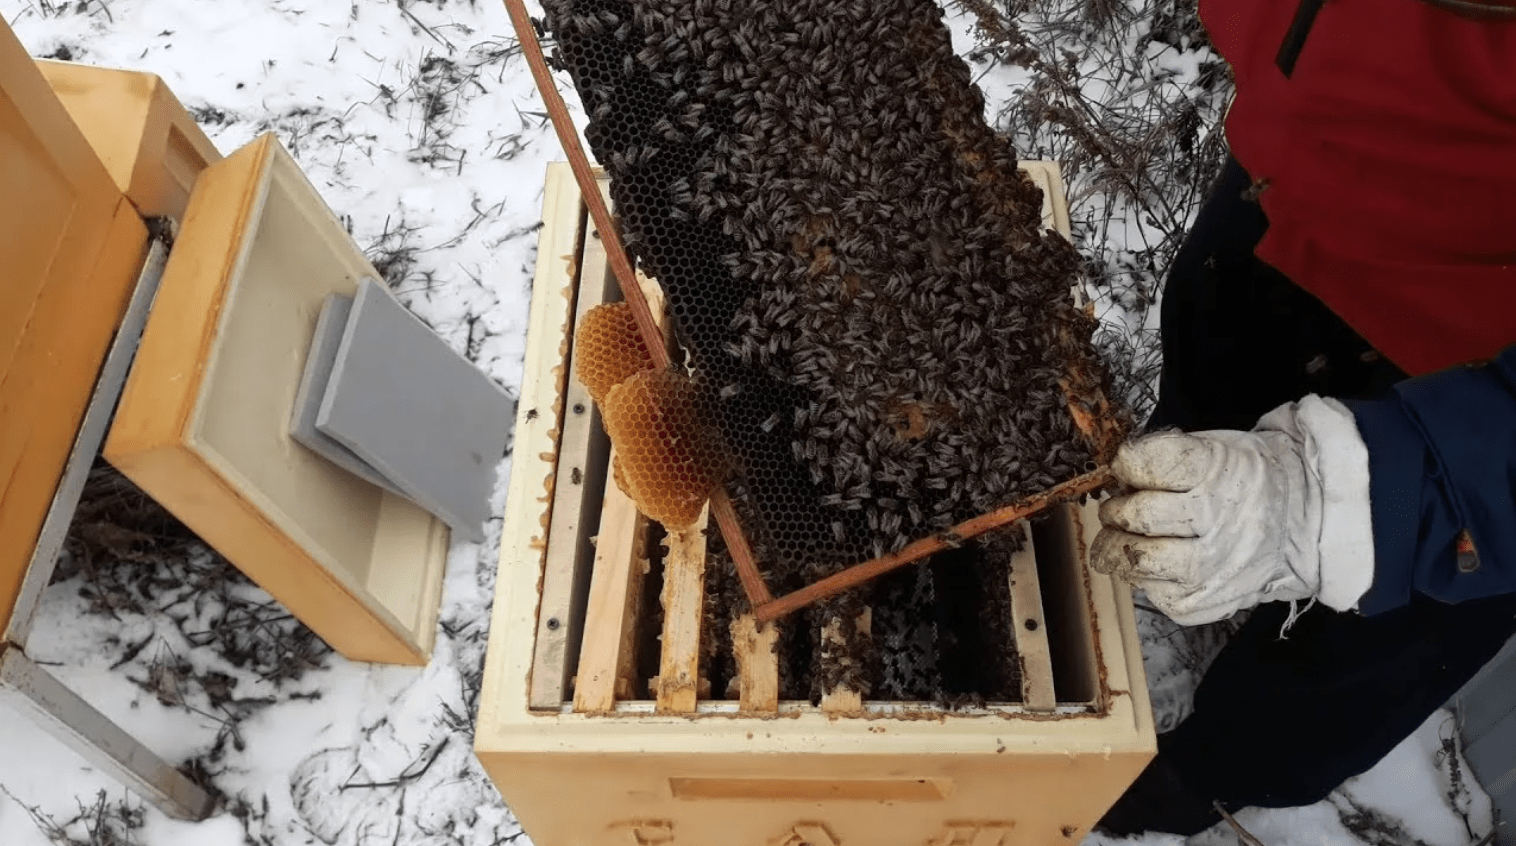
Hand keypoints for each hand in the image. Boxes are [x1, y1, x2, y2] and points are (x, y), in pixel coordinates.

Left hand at [1091, 396, 1375, 624]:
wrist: (1299, 522)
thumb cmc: (1241, 481)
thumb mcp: (1213, 449)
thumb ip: (1161, 460)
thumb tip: (1113, 478)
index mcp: (1219, 471)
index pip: (1151, 465)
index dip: (1127, 464)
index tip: (1125, 467)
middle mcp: (1219, 521)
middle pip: (1139, 516)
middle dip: (1117, 510)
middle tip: (1120, 508)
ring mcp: (1214, 567)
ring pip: (1138, 560)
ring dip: (1115, 548)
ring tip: (1123, 537)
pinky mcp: (1202, 602)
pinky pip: (1151, 592)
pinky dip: (1141, 576)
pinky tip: (1155, 562)